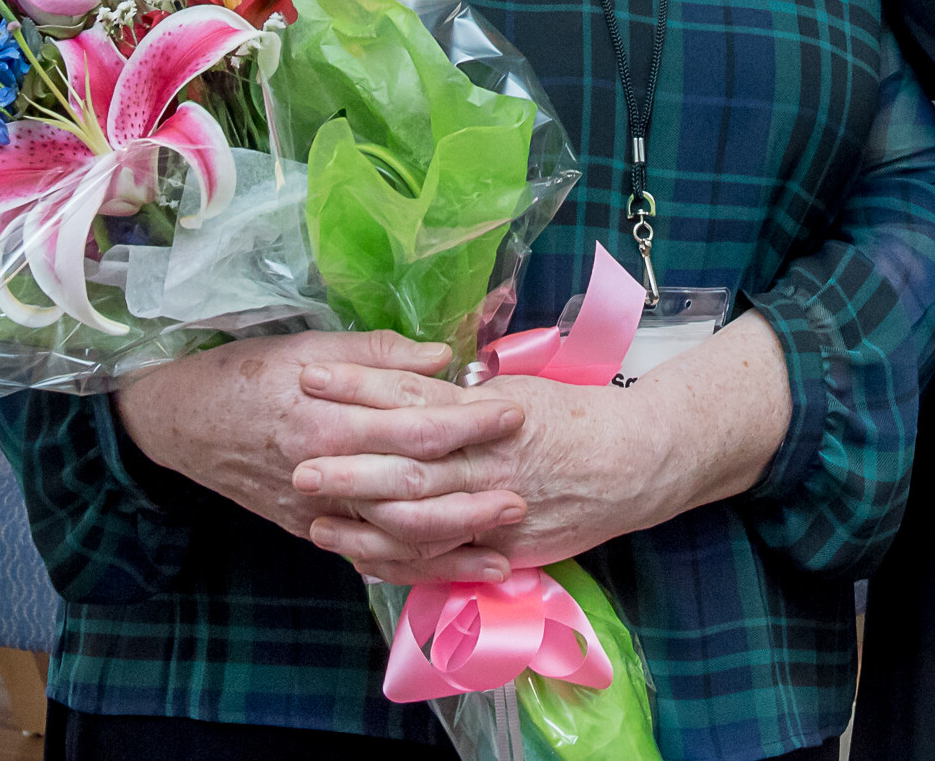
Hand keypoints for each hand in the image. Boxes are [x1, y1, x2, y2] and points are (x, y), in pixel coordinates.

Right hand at [111, 330, 523, 548]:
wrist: (184, 422)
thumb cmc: (248, 373)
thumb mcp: (309, 346)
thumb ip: (377, 354)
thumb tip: (441, 359)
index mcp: (331, 417)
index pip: (413, 425)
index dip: (467, 422)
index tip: (513, 414)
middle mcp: (326, 472)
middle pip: (411, 493)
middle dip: (471, 498)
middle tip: (523, 496)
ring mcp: (316, 511)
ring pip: (392, 541)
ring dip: (449, 551)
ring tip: (503, 556)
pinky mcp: (307, 531)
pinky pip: (364, 559)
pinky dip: (407, 571)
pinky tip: (444, 574)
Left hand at [293, 314, 791, 583]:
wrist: (637, 459)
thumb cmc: (575, 413)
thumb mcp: (516, 385)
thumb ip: (461, 390)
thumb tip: (413, 373)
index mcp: (485, 409)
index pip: (410, 394)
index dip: (359, 386)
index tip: (311, 375)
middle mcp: (485, 459)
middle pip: (405, 462)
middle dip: (348, 462)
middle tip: (297, 458)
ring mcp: (495, 508)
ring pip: (420, 518)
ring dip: (364, 520)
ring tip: (316, 518)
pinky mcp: (505, 547)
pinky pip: (446, 559)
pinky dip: (403, 562)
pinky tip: (364, 561)